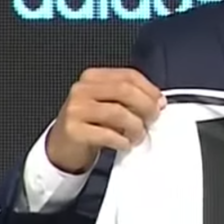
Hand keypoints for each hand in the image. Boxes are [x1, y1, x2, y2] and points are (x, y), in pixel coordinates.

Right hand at [45, 68, 163, 172]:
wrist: (62, 147)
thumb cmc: (90, 124)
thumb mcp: (108, 104)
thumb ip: (130, 98)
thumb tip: (158, 102)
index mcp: (93, 77)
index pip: (128, 75)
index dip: (149, 89)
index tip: (160, 103)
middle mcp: (82, 89)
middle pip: (124, 90)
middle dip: (145, 106)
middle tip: (152, 120)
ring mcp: (76, 109)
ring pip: (118, 112)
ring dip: (135, 126)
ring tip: (138, 136)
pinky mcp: (73, 130)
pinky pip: (106, 134)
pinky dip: (122, 140)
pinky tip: (124, 144)